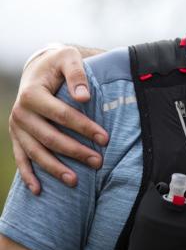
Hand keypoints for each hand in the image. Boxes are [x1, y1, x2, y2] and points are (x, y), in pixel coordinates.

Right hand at [9, 46, 108, 193]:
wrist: (39, 67)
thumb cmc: (59, 62)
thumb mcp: (69, 59)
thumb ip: (77, 75)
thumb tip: (85, 97)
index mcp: (32, 94)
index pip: (62, 115)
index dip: (84, 127)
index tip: (105, 138)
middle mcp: (20, 113)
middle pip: (50, 137)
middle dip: (74, 151)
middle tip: (98, 162)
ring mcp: (16, 127)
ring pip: (35, 152)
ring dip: (54, 168)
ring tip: (75, 181)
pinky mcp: (16, 136)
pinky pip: (21, 158)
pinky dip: (28, 175)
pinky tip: (38, 190)